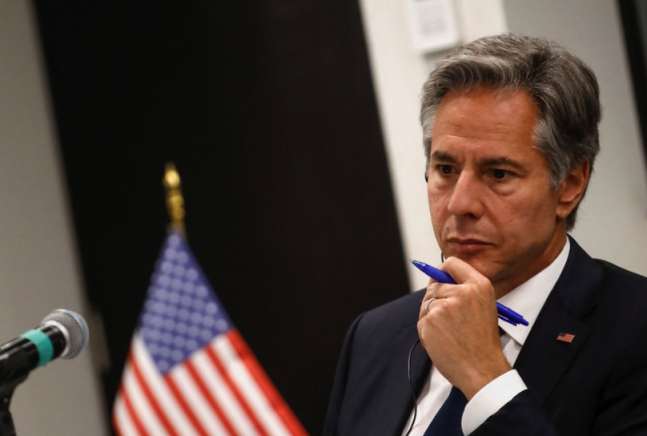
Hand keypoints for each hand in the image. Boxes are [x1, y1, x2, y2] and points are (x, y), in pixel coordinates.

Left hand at [418, 256, 510, 399]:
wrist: (482, 370)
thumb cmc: (482, 341)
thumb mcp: (484, 307)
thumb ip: (464, 290)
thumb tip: (436, 280)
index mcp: (479, 285)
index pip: (452, 263)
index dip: (442, 271)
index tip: (438, 279)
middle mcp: (462, 292)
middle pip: (434, 285)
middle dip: (435, 299)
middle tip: (448, 319)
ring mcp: (444, 306)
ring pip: (426, 303)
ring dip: (431, 316)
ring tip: (449, 333)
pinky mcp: (430, 320)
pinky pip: (421, 320)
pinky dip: (427, 331)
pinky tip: (443, 342)